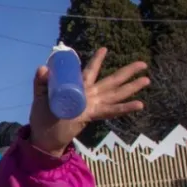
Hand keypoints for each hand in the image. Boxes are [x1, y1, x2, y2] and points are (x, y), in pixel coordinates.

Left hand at [29, 47, 148, 156]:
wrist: (43, 137)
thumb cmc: (42, 116)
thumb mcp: (39, 96)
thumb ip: (40, 82)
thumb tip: (43, 67)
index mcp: (78, 88)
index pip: (90, 71)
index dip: (97, 60)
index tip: (105, 49)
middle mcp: (88, 96)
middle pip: (111, 81)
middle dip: (127, 72)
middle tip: (143, 63)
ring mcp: (91, 106)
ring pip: (115, 94)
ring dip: (131, 88)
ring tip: (147, 80)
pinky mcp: (91, 116)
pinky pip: (110, 111)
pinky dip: (124, 108)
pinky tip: (139, 104)